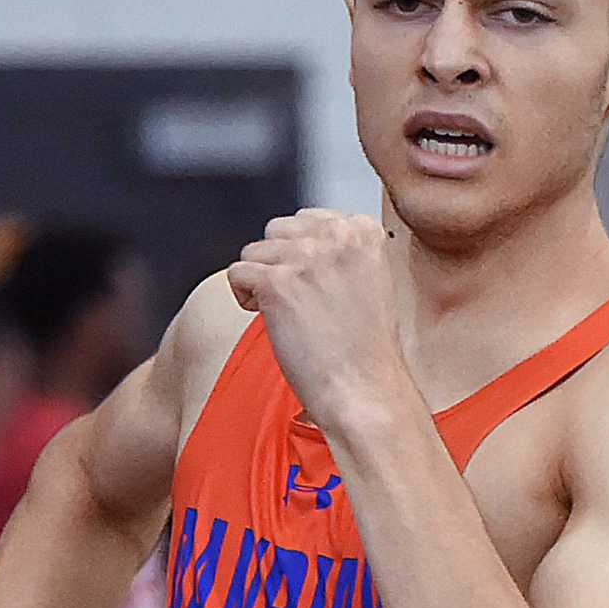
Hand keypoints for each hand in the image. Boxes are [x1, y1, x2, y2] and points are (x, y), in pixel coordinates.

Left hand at [227, 210, 405, 434]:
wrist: (364, 389)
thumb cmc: (367, 350)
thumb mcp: (371, 282)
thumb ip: (341, 253)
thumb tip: (303, 243)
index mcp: (363, 231)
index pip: (311, 218)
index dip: (303, 252)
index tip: (312, 282)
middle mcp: (335, 236)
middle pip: (279, 229)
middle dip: (278, 261)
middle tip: (296, 299)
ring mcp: (305, 257)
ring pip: (254, 250)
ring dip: (260, 281)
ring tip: (284, 313)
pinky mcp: (276, 282)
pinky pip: (237, 273)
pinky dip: (244, 298)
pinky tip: (266, 318)